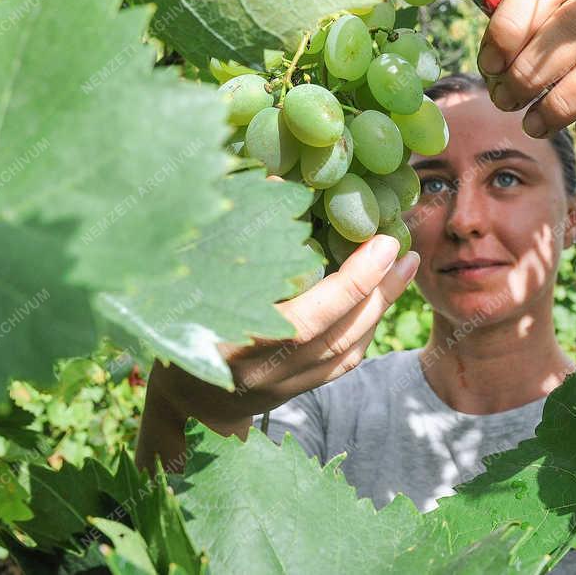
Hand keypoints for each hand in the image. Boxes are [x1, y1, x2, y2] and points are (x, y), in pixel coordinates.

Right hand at [143, 234, 418, 434]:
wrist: (172, 397)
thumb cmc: (169, 321)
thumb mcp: (188, 278)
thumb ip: (232, 236)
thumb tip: (278, 178)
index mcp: (235, 348)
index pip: (310, 320)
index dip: (352, 283)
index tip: (384, 244)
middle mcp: (266, 375)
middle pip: (340, 336)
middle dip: (380, 292)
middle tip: (405, 249)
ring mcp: (283, 390)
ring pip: (347, 351)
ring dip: (380, 308)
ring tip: (403, 269)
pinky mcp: (294, 394)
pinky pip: (342, 363)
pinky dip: (366, 330)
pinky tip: (379, 301)